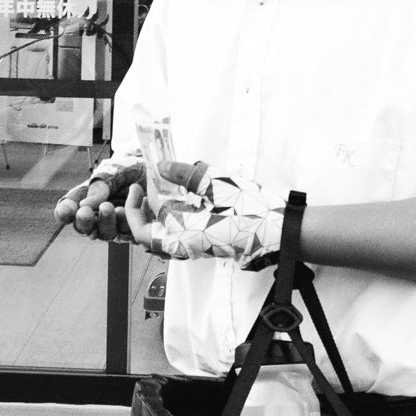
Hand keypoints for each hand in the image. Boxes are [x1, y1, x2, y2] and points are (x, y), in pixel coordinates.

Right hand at [54, 153, 144, 240]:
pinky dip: (124, 224)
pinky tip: (124, 211)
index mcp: (86, 198)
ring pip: (103, 234)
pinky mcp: (134, 231)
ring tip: (109, 207)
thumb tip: (84, 205)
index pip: (68, 210)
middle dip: (84, 221)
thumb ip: (99, 187)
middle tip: (85, 212)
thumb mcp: (113, 172)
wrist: (159, 169)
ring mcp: (116, 225)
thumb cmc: (131, 168)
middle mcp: (98, 215)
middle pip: (83, 227)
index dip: (64, 212)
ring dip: (104, 222)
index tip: (67, 209)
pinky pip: (126, 234)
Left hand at [124, 166, 285, 269]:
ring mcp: (198, 247)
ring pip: (166, 237)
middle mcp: (187, 248)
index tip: (136, 188)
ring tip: (162, 191)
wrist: (282, 232)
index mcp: (182, 239)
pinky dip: (174, 218)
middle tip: (145, 189)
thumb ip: (186, 174)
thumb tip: (162, 167)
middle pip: (150, 236)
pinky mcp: (209, 243)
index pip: (142, 232)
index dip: (133, 210)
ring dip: (158, 216)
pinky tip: (183, 199)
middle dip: (142, 213)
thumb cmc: (252, 213)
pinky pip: (182, 235)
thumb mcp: (216, 185)